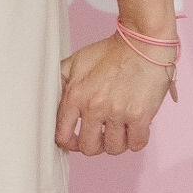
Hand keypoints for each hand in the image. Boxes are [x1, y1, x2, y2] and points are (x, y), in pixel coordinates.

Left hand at [56, 33, 172, 155]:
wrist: (143, 43)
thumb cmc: (112, 52)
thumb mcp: (77, 61)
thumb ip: (61, 80)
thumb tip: (49, 96)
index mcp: (75, 95)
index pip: (63, 136)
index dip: (70, 142)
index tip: (77, 140)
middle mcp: (94, 107)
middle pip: (89, 147)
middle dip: (94, 144)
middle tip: (101, 135)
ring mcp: (118, 113)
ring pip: (113, 149)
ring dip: (116, 143)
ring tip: (119, 130)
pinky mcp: (140, 116)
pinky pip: (136, 144)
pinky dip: (135, 141)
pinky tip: (134, 130)